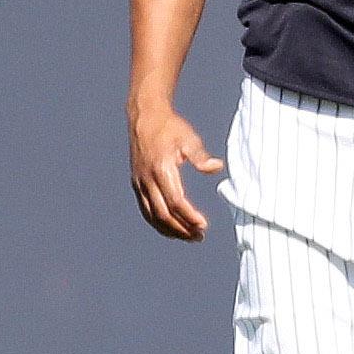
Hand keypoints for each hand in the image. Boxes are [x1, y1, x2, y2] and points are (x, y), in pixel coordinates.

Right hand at [130, 106, 224, 240]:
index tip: (203, 225)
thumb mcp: (188, 138)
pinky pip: (146, 210)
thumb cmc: (169, 127)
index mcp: (161, 169)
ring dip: (171, 230)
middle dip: (182, 229)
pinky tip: (172, 228)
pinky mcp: (137, 184)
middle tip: (199, 236)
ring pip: (152, 216)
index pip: (175, 201)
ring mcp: (139, 183)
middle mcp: (147, 179)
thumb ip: (200, 156)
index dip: (189, 216)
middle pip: (163, 214)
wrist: (145, 116)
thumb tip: (216, 167)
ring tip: (189, 237)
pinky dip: (158, 223)